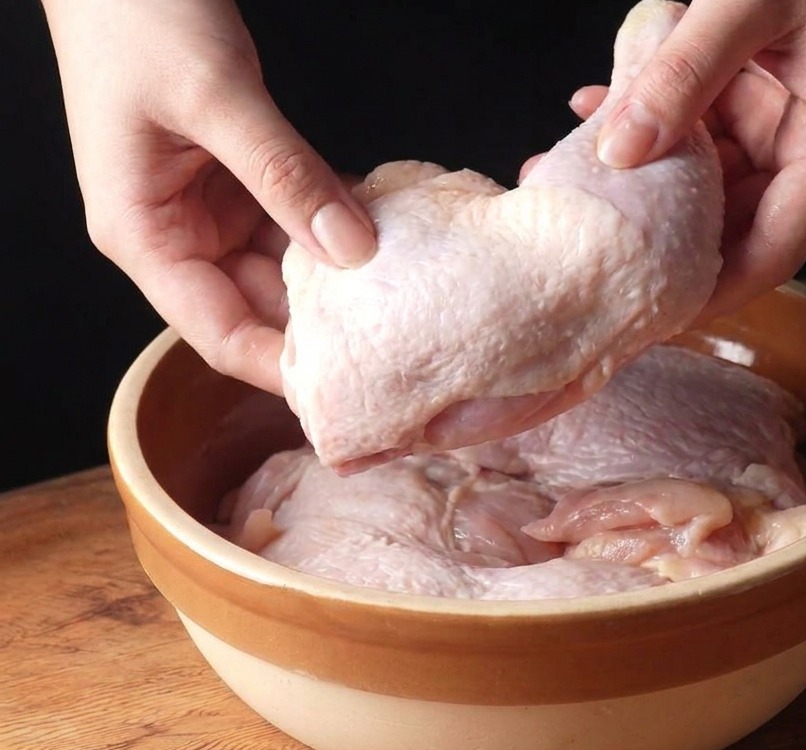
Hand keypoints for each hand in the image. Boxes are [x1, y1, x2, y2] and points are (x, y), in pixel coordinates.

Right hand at [40, 0, 375, 393]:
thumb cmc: (137, 17)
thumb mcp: (217, 99)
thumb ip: (285, 176)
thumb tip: (351, 248)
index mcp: (144, 236)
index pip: (221, 332)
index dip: (284, 368)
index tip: (351, 390)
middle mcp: (175, 235)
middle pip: (258, 308)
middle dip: (324, 329)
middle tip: (397, 347)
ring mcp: (209, 209)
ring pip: (283, 267)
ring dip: (338, 276)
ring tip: (402, 296)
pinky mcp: (238, 181)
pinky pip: (293, 219)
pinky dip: (334, 222)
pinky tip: (383, 230)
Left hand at [590, 0, 805, 316]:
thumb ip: (682, 75)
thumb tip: (619, 151)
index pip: (772, 251)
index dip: (710, 293)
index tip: (648, 315)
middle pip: (732, 223)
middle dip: (658, 233)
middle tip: (588, 244)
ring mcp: (787, 120)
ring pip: (706, 178)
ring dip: (643, 176)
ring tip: (569, 174)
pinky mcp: (760, 93)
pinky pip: (699, 130)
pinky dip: (652, 124)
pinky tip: (598, 111)